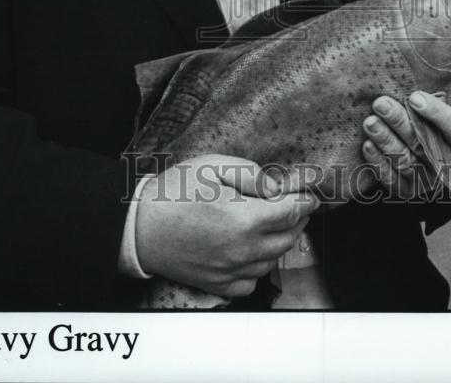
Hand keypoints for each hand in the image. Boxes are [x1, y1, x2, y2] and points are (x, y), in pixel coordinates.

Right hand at [134, 154, 318, 298]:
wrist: (139, 227)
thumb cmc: (173, 194)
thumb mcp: (213, 166)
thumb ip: (251, 174)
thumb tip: (277, 188)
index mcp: (245, 220)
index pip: (291, 213)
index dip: (305, 202)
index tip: (311, 196)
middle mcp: (243, 251)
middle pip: (287, 238)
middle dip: (297, 220)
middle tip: (296, 206)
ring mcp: (231, 272)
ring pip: (273, 260)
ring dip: (280, 242)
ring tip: (275, 224)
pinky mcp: (218, 285)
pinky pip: (252, 282)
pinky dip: (260, 267)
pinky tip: (253, 250)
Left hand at [361, 92, 450, 199]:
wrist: (431, 141)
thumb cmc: (442, 117)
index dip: (436, 113)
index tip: (414, 96)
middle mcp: (448, 164)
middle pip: (423, 144)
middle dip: (399, 122)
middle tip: (380, 103)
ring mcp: (427, 179)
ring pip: (405, 161)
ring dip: (385, 140)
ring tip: (370, 121)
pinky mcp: (408, 190)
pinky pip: (392, 180)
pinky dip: (378, 163)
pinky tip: (367, 144)